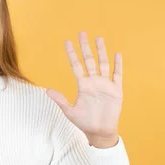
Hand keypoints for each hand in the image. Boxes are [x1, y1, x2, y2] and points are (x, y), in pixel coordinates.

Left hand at [46, 32, 122, 147]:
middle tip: (82, 33)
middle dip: (85, 47)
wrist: (100, 132)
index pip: (76, 65)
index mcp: (82, 86)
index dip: (72, 54)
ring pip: (103, 64)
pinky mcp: (116, 90)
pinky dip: (118, 65)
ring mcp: (105, 85)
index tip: (67, 42)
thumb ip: (60, 100)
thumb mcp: (70, 111)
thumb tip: (47, 90)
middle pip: (89, 60)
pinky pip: (117, 75)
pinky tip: (117, 54)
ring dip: (101, 51)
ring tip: (99, 38)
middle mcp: (93, 82)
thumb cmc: (84, 122)